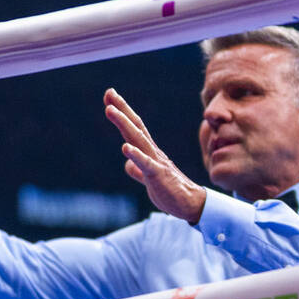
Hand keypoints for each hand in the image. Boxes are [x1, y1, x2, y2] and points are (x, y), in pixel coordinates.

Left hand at [104, 88, 206, 223]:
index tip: (109, 98)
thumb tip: (128, 165)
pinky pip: (146, 164)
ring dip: (123, 124)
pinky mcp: (158, 176)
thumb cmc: (170, 190)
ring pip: (138, 139)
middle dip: (121, 110)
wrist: (190, 205)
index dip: (122, 113)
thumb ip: (138, 170)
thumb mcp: (149, 178)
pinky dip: (136, 155)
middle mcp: (152, 152)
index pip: (134, 128)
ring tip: (110, 110)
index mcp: (149, 151)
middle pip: (135, 127)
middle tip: (109, 93)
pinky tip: (125, 148)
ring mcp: (156, 162)